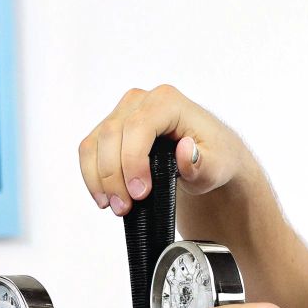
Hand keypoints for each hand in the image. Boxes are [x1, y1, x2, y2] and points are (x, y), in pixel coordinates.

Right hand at [77, 85, 250, 214]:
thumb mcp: (217, 166)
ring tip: (114, 206)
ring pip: (95, 143)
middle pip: (111, 135)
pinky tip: (103, 197)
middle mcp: (141, 100)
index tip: (140, 193)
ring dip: (99, 179)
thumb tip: (186, 149)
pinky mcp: (111, 128)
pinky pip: (89, 150)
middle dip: (114, 176)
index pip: (139, 127)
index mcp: (168, 101)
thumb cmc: (214, 157)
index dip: (132, 161)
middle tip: (124, 207)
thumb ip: (202, 163)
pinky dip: (92, 175)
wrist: (208, 158)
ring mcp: (123, 112)